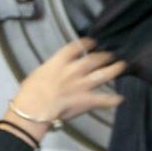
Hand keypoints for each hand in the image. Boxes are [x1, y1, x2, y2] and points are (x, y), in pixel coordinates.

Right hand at [6, 38, 125, 140]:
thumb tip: (53, 71)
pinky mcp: (86, 100)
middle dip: (103, 55)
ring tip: (121, 66)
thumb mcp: (38, 73)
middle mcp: (73, 70)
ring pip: (102, 75)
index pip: (75, 47)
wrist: (34, 108)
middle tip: (110, 54)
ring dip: (114, 70)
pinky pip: (103, 99)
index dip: (86, 43)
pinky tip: (120, 98)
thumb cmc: (29, 92)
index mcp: (59, 62)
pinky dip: (113, 100)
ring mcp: (82, 85)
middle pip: (93, 59)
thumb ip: (50, 69)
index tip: (92, 42)